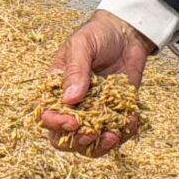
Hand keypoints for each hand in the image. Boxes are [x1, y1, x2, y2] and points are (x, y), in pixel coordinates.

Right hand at [42, 10, 150, 156]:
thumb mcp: (83, 45)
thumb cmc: (98, 34)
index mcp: (56, 89)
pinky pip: (115, 134)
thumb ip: (75, 70)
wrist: (127, 32)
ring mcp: (94, 112)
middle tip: (93, 134)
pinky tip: (131, 123)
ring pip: (89, 143)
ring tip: (114, 136)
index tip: (73, 122)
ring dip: (100, 146)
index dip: (56, 124)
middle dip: (77, 141)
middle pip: (65, 138)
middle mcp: (72, 106)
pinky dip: (123, 135)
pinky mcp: (114, 114)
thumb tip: (70, 99)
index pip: (47, 115)